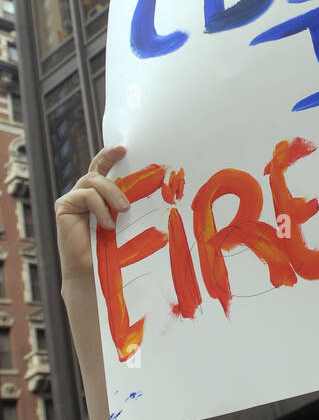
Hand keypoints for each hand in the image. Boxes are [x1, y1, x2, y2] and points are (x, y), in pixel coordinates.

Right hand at [55, 145, 129, 286]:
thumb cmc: (114, 249)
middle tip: (122, 152)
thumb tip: (153, 185)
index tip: (124, 147)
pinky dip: (100, 208)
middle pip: (96, 168)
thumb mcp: (125, 220)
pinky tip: (107, 225)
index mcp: (101, 194)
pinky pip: (86, 195)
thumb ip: (128, 202)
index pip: (105, 169)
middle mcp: (85, 192)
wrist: (94, 272)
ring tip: (124, 210)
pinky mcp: (64, 206)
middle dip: (108, 156)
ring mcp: (73, 198)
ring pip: (93, 180)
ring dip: (112, 192)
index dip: (111, 155)